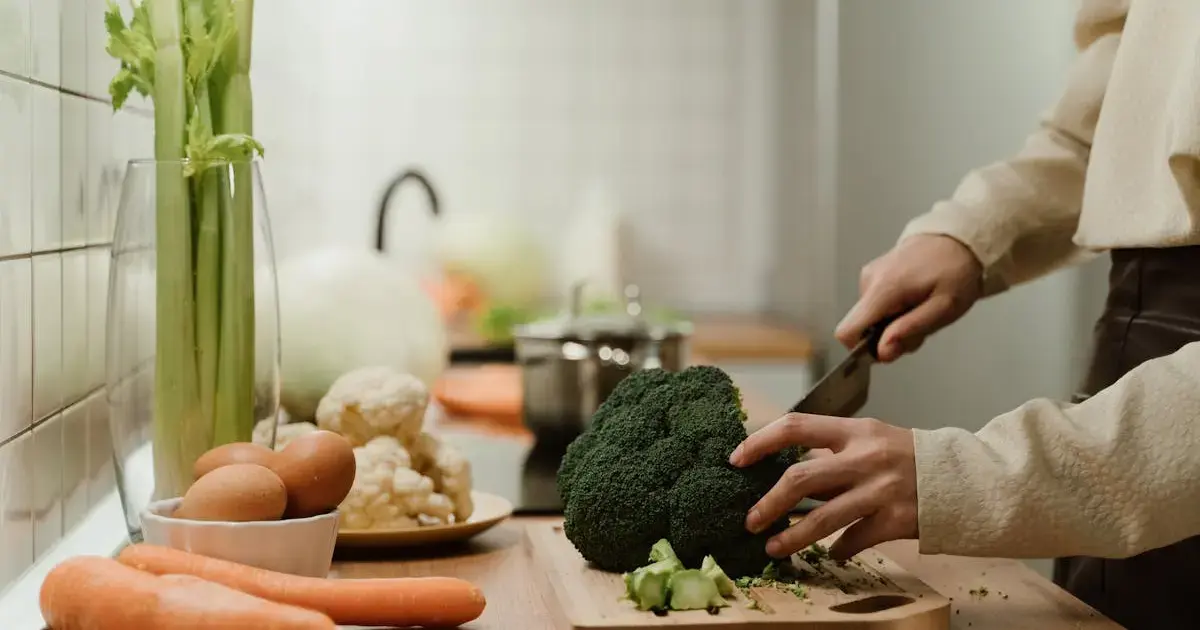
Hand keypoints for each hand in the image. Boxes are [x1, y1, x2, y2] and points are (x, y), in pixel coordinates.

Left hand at [729, 413, 918, 560]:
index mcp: (855, 430)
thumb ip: (833, 454)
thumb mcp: (872, 440)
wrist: (966, 478)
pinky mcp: (896, 520)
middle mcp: (865, 458)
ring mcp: (881, 490)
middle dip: (768, 503)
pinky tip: (831, 554)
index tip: (737, 459)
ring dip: (791, 536)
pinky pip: (854, 541)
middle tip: (749, 520)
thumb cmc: (909, 458)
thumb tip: (784, 473)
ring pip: (822, 519)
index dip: (760, 441)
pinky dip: (838, 550)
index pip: (795, 426)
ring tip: (772, 547)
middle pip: (800, 479)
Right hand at [836, 234, 982, 362]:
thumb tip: (882, 352)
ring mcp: (869, 276)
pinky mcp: (873, 275)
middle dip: (889, 336)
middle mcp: (869, 281)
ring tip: (921, 309)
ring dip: (895, 323)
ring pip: (870, 318)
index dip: (864, 349)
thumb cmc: (956, 271)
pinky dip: (894, 311)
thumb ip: (910, 331)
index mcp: (883, 289)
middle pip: (862, 328)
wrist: (959, 239)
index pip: (847, 331)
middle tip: (921, 324)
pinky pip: (875, 305)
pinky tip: (915, 299)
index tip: (891, 348)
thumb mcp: (943, 309)